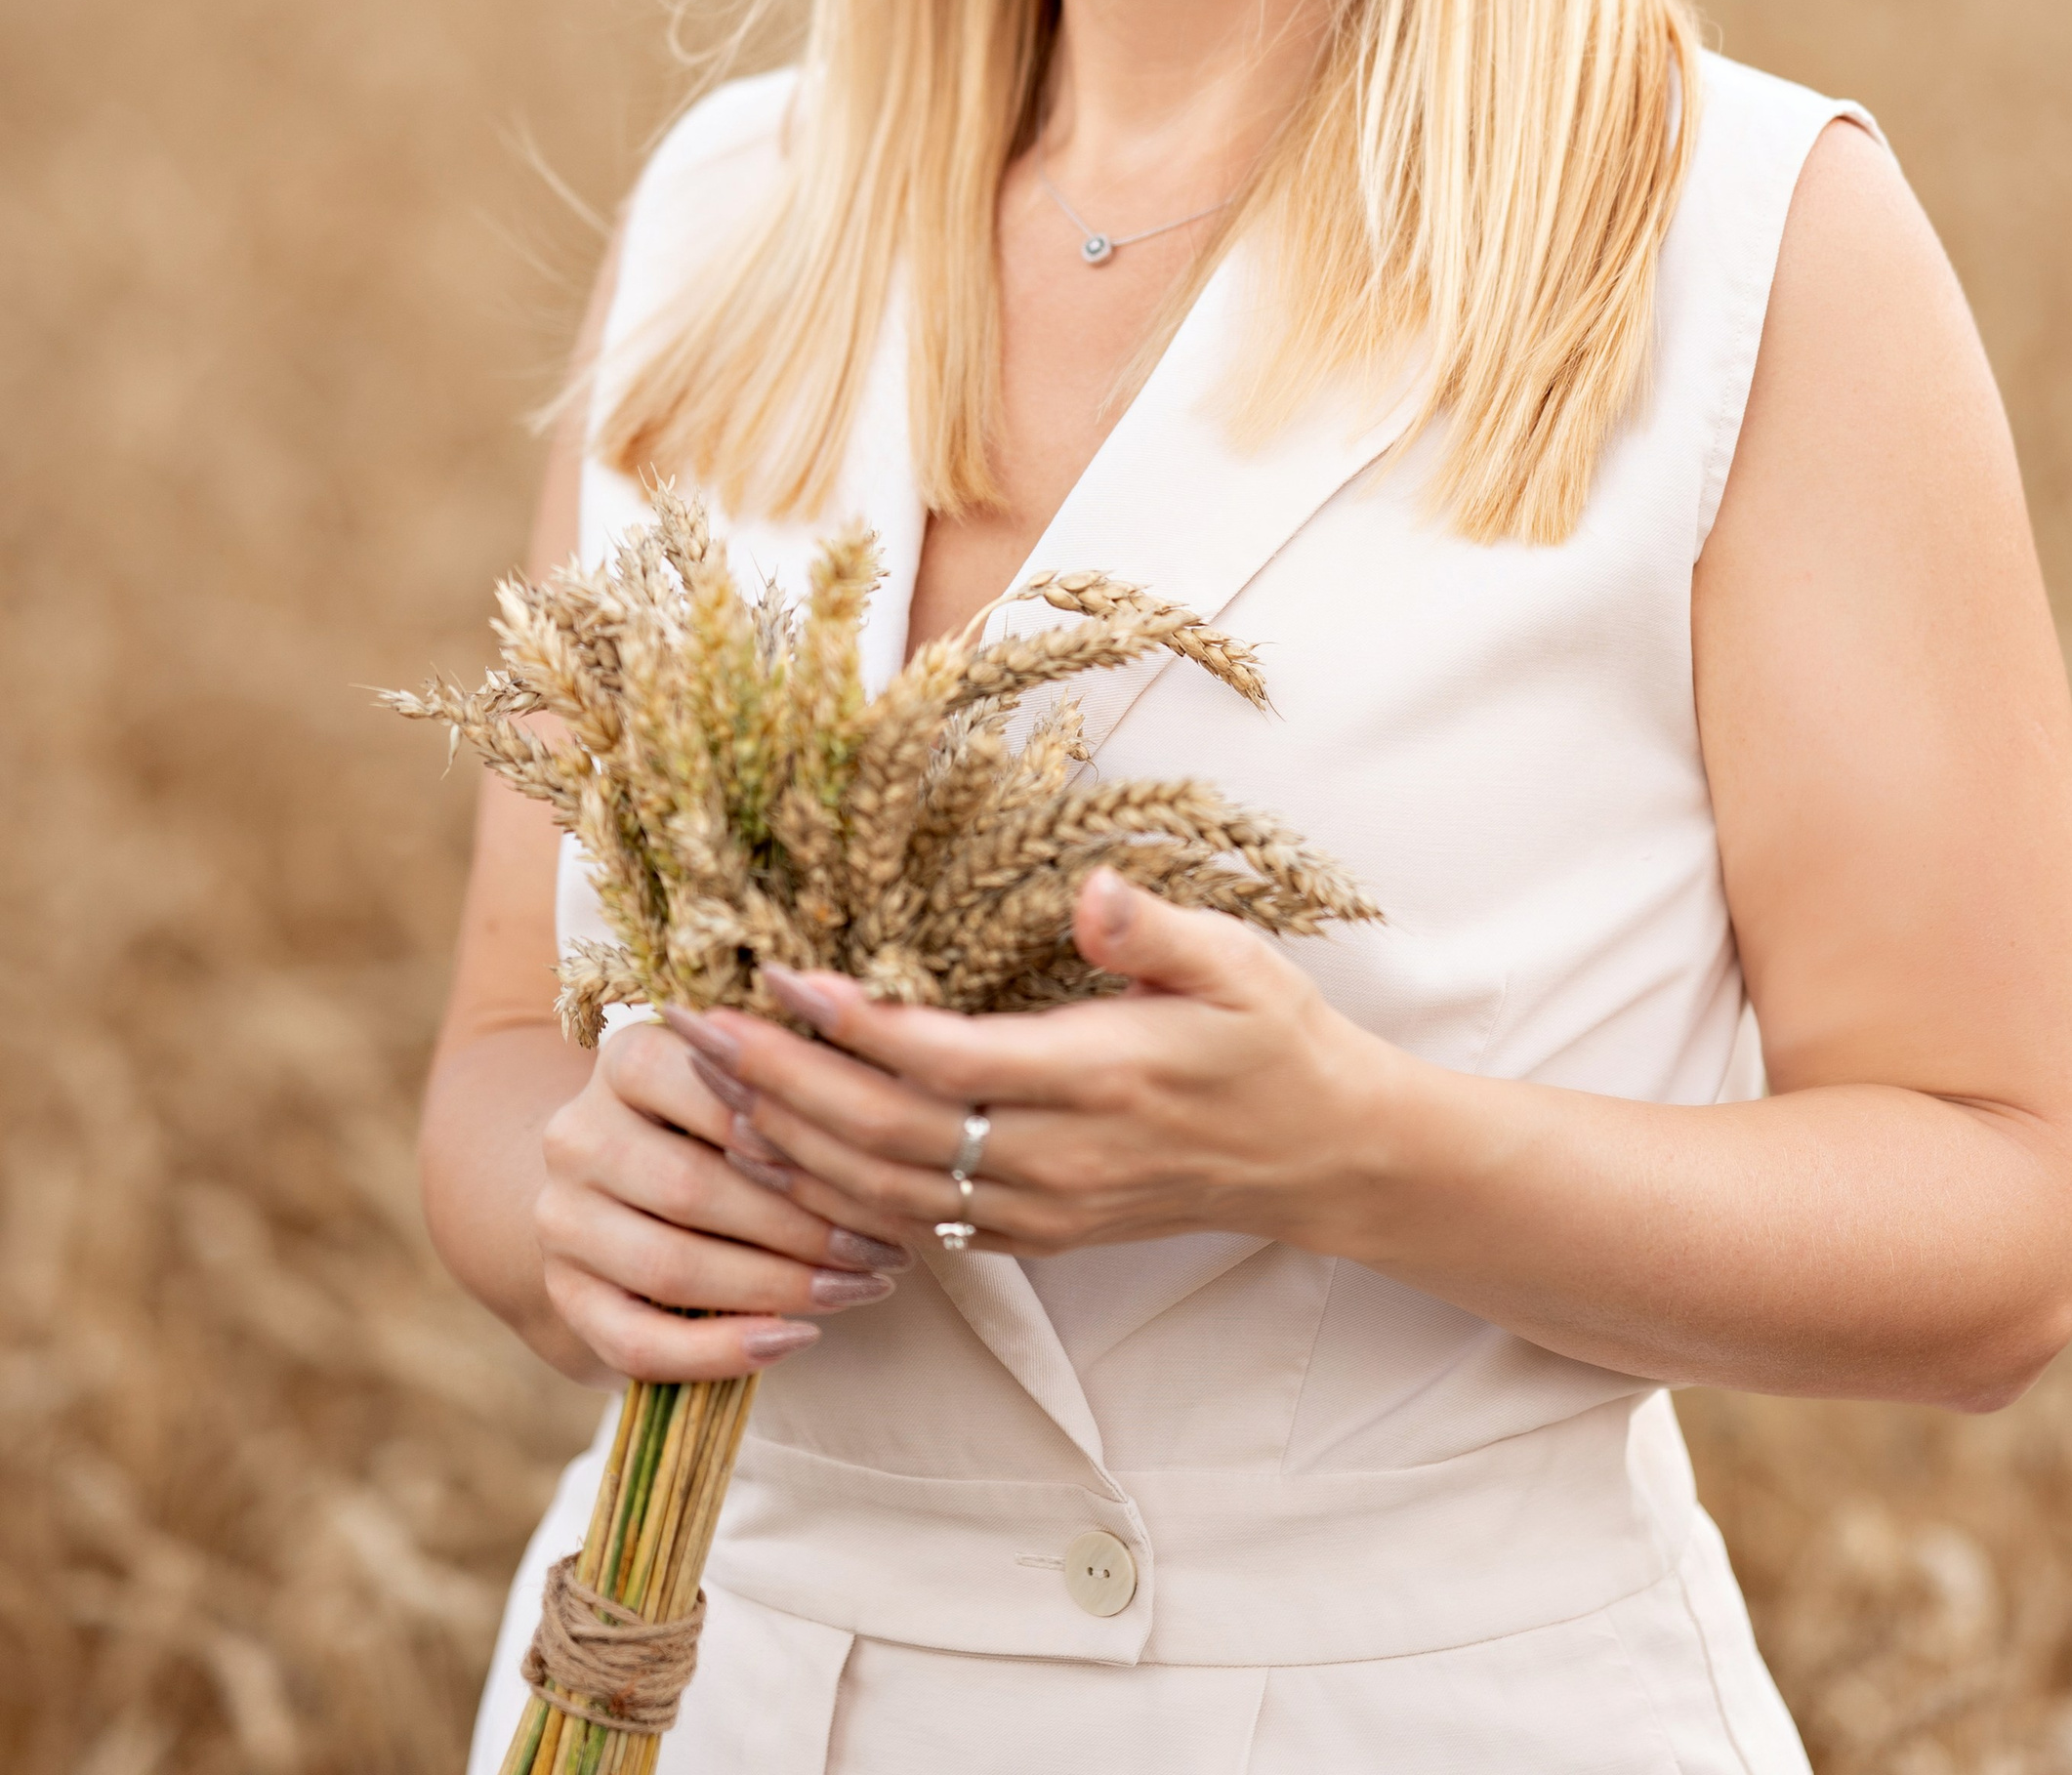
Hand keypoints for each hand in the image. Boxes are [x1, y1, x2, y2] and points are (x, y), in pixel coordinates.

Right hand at [535, 1018, 911, 1379]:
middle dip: (805, 1225)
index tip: (882, 1168)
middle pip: (695, 1187)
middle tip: (888, 1248)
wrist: (618, 1192)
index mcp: (627, 1056)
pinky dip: (719, 1352)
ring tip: (857, 1290)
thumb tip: (883, 1098)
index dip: (803, 1135)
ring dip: (777, 1287)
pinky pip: (635, 1341)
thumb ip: (789, 1079)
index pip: (718, 1090)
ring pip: (670, 1267)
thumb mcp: (740, 1083)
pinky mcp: (562, 1296)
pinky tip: (791, 1339)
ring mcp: (560, 1218)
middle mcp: (577, 1132)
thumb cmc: (714, 1128)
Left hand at [662, 870, 1395, 1260]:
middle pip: (887, 1133)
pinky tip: (780, 1153)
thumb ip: (1156, 929)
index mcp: (1100, 1077)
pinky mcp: (1033, 1235)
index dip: (856, 1025)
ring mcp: (1040, 1209)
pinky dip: (833, 1192)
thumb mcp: (1239, 961)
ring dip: (789, 1142)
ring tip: (711, 1083)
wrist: (1320, 1157)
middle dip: (781, 1083)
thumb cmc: (1275, 1040)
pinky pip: (911, 1224)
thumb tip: (1091, 891)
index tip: (781, 977)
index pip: (947, 1061)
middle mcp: (1057, 1158)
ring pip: (883, 1191)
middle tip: (696, 1027)